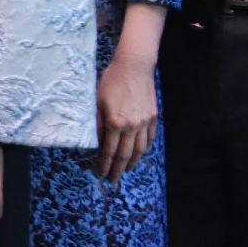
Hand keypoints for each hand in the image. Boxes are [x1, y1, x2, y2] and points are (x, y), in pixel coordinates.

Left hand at [93, 56, 159, 180]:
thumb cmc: (111, 80)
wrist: (134, 66)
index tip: (101, 174)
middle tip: (113, 180)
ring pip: (140, 149)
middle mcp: (131, 126)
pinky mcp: (153, 116)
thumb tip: (94, 141)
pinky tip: (141, 153)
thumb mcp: (97, 101)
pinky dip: (145, 148)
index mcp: (114, 122)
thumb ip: (96, 122)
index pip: (108, 151)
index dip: (104, 164)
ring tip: (126, 170)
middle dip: (117, 169)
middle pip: (125, 155)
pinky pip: (150, 138)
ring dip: (133, 162)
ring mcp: (144, 122)